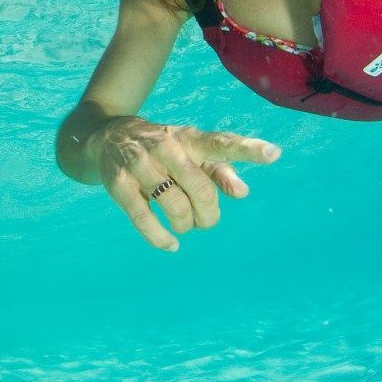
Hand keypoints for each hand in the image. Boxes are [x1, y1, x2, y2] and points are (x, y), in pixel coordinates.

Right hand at [93, 117, 278, 250]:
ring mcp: (140, 164)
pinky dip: (160, 237)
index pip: (222, 143)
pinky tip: (170, 243)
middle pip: (201, 189)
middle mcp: (166, 146)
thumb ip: (220, 170)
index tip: (274, 154)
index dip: (248, 149)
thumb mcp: (192, 152)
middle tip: (206, 220)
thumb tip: (243, 191)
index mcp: (189, 138)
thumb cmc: (164, 149)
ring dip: (185, 224)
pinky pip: (144, 219)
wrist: (107, 138)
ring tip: (184, 224)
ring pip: (175, 207)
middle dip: (208, 213)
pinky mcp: (119, 184)